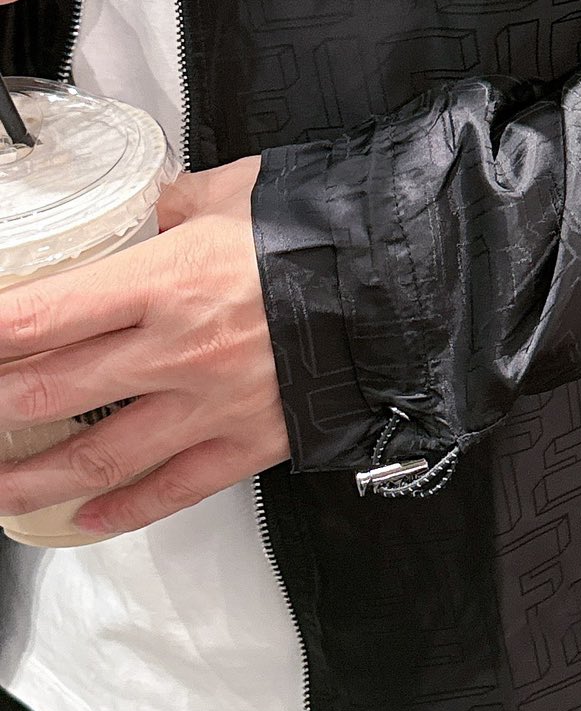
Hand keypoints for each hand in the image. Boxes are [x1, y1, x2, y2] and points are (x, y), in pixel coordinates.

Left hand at [0, 156, 290, 535]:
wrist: (413, 288)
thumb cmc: (328, 234)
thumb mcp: (240, 191)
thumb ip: (177, 204)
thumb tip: (147, 207)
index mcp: (165, 279)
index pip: (43, 315)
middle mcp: (177, 351)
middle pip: (53, 391)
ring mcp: (211, 406)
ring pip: (98, 456)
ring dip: (33, 476)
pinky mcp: (250, 444)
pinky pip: (174, 490)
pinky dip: (122, 511)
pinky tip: (82, 518)